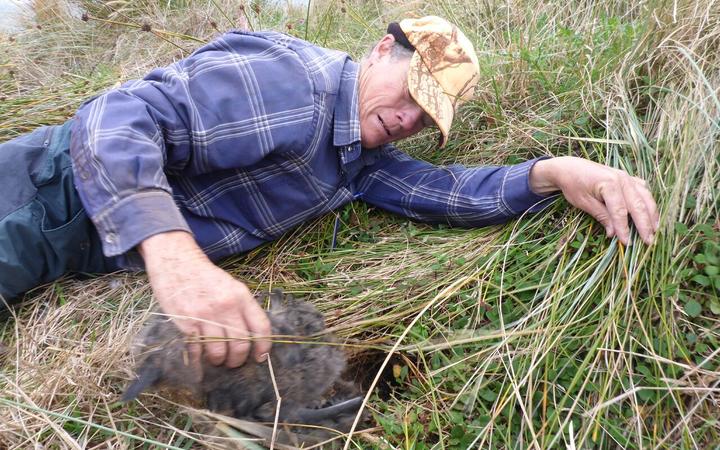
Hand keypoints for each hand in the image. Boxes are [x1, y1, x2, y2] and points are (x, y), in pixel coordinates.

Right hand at [139, 231, 271, 367]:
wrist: (176, 262)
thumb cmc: (205, 276)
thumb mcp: (231, 286)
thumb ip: (242, 308)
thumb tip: (252, 336)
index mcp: (241, 296)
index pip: (261, 327)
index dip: (263, 347)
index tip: (260, 357)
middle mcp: (226, 306)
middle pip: (240, 345)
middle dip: (238, 360)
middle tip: (233, 362)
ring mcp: (205, 316)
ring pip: (219, 352)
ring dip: (219, 361)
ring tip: (216, 359)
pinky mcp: (186, 323)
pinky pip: (196, 352)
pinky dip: (199, 362)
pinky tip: (200, 362)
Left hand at [530, 156, 658, 244]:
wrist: (570, 168)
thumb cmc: (574, 185)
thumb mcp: (584, 202)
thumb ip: (601, 216)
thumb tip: (613, 233)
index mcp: (609, 183)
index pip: (620, 211)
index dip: (624, 228)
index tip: (627, 242)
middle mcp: (622, 179)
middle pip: (638, 204)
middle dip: (644, 224)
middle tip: (648, 241)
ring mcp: (627, 177)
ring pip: (645, 197)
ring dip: (651, 214)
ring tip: (654, 230)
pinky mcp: (628, 178)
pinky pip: (642, 190)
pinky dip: (648, 202)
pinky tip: (651, 213)